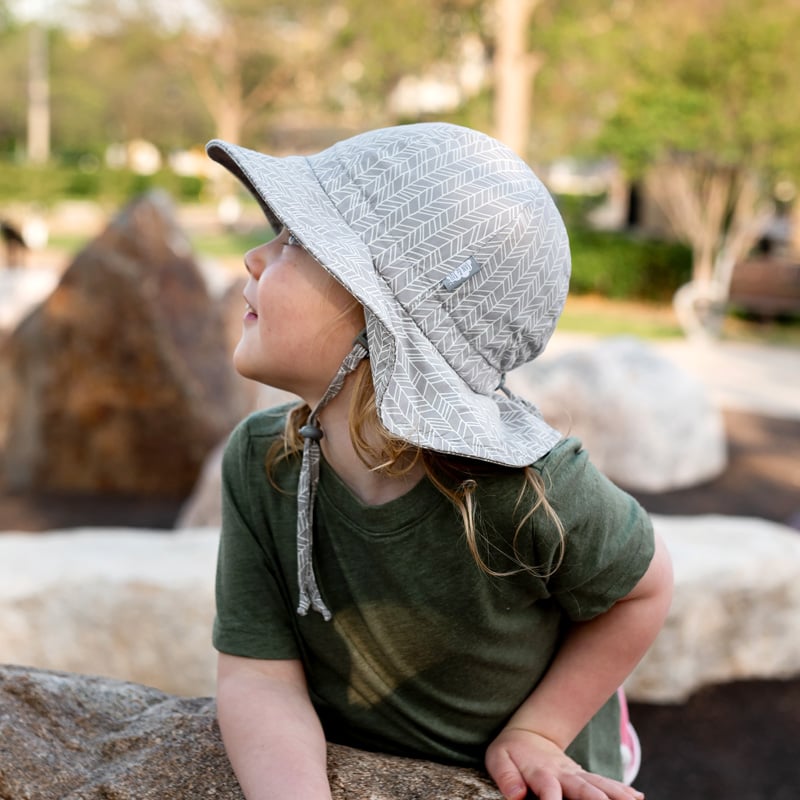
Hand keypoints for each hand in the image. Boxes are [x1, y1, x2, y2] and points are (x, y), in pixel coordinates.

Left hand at [485, 727, 643, 799]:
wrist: (529, 733)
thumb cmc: (511, 751)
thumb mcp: (498, 759)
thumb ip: (506, 777)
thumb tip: (515, 796)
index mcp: (540, 772)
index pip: (548, 789)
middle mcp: (563, 774)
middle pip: (582, 788)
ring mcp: (577, 775)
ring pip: (600, 785)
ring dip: (616, 795)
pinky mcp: (586, 778)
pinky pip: (606, 783)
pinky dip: (622, 790)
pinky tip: (638, 798)